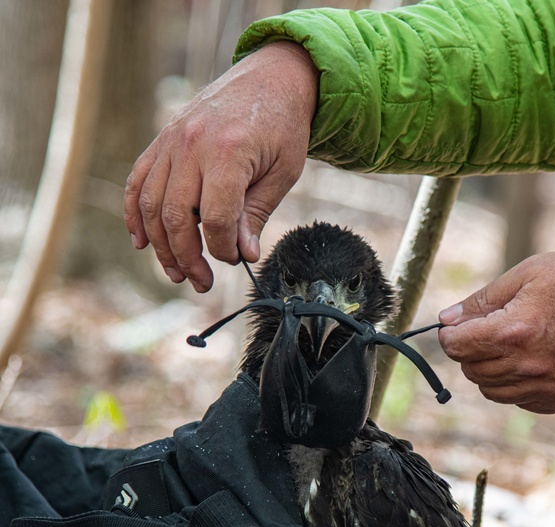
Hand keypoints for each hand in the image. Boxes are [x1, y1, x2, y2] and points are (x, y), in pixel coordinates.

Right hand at [124, 41, 317, 291]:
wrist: (270, 78)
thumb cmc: (283, 126)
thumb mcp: (283, 172)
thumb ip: (256, 213)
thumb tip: (242, 255)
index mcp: (227, 152)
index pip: (216, 218)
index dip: (222, 249)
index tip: (235, 261)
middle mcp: (191, 146)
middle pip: (176, 216)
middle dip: (187, 257)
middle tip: (201, 283)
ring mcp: (171, 141)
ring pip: (152, 204)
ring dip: (160, 245)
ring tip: (177, 273)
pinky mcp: (162, 140)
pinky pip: (138, 182)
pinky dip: (135, 214)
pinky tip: (141, 242)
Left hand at [437, 251, 554, 413]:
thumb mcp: (527, 274)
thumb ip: (482, 300)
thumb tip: (446, 320)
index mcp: (513, 332)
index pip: (456, 346)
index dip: (451, 334)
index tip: (458, 326)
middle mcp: (526, 366)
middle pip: (470, 370)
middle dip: (470, 350)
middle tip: (488, 330)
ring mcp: (545, 387)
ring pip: (491, 390)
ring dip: (490, 370)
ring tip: (511, 345)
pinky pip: (519, 400)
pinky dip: (516, 384)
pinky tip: (532, 360)